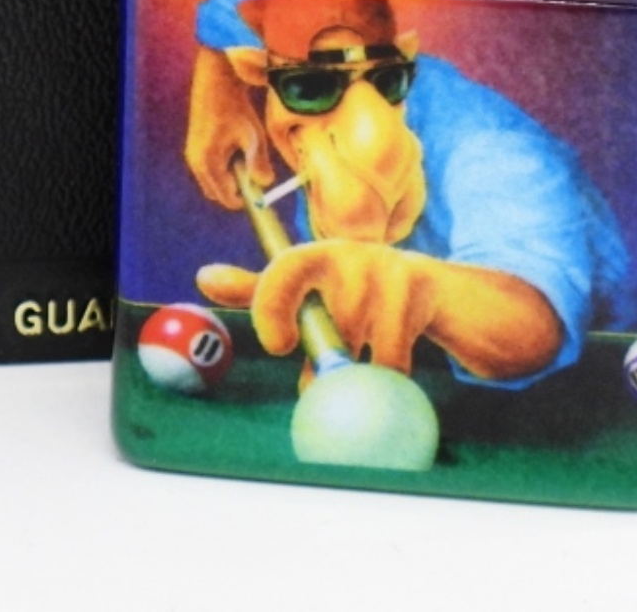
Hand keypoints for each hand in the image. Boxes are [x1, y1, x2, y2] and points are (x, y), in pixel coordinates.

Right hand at [185, 46, 274, 208]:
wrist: (217, 82)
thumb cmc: (236, 108)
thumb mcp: (252, 136)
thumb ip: (258, 163)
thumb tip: (266, 184)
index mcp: (207, 163)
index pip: (226, 197)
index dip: (245, 199)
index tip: (262, 195)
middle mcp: (195, 162)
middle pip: (217, 192)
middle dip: (236, 189)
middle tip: (254, 173)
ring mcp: (192, 155)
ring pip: (213, 181)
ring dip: (229, 177)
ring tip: (243, 153)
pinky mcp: (194, 147)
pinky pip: (209, 169)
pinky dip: (223, 166)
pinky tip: (234, 145)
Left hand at [198, 240, 436, 373]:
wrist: (434, 291)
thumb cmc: (358, 294)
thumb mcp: (310, 289)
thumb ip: (260, 289)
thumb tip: (203, 277)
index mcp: (318, 255)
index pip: (286, 268)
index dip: (271, 304)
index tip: (277, 346)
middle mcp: (350, 254)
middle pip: (326, 319)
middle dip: (324, 357)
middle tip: (319, 377)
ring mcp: (388, 271)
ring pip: (359, 347)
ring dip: (354, 375)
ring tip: (356, 374)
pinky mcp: (419, 293)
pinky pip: (392, 361)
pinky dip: (385, 383)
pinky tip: (388, 376)